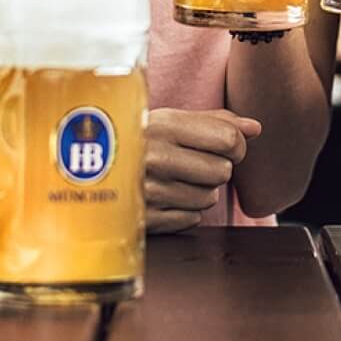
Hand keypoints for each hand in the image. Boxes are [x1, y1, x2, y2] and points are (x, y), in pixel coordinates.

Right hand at [145, 108, 261, 233]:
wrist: (84, 171)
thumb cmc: (139, 141)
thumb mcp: (170, 121)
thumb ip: (217, 121)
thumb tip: (256, 127)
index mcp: (163, 124)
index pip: (229, 138)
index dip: (237, 144)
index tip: (226, 145)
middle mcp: (153, 156)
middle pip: (223, 170)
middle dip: (216, 168)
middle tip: (192, 163)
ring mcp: (146, 191)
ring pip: (209, 197)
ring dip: (200, 190)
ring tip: (176, 179)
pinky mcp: (143, 220)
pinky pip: (191, 219)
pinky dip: (185, 210)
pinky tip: (166, 197)